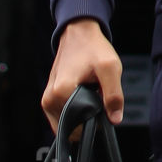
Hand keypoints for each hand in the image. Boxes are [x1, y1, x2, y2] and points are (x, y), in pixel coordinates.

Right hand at [41, 18, 123, 133]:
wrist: (79, 34)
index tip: (101, 102)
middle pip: (72, 127)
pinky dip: (75, 112)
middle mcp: (49, 99)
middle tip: (96, 95)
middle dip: (88, 118)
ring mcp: (47, 100)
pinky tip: (82, 95)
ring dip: (81, 115)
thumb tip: (114, 119)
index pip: (80, 126)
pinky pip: (63, 118)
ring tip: (89, 93)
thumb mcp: (110, 68)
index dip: (96, 120)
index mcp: (61, 92)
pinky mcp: (48, 99)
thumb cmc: (93, 48)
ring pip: (68, 124)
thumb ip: (114, 95)